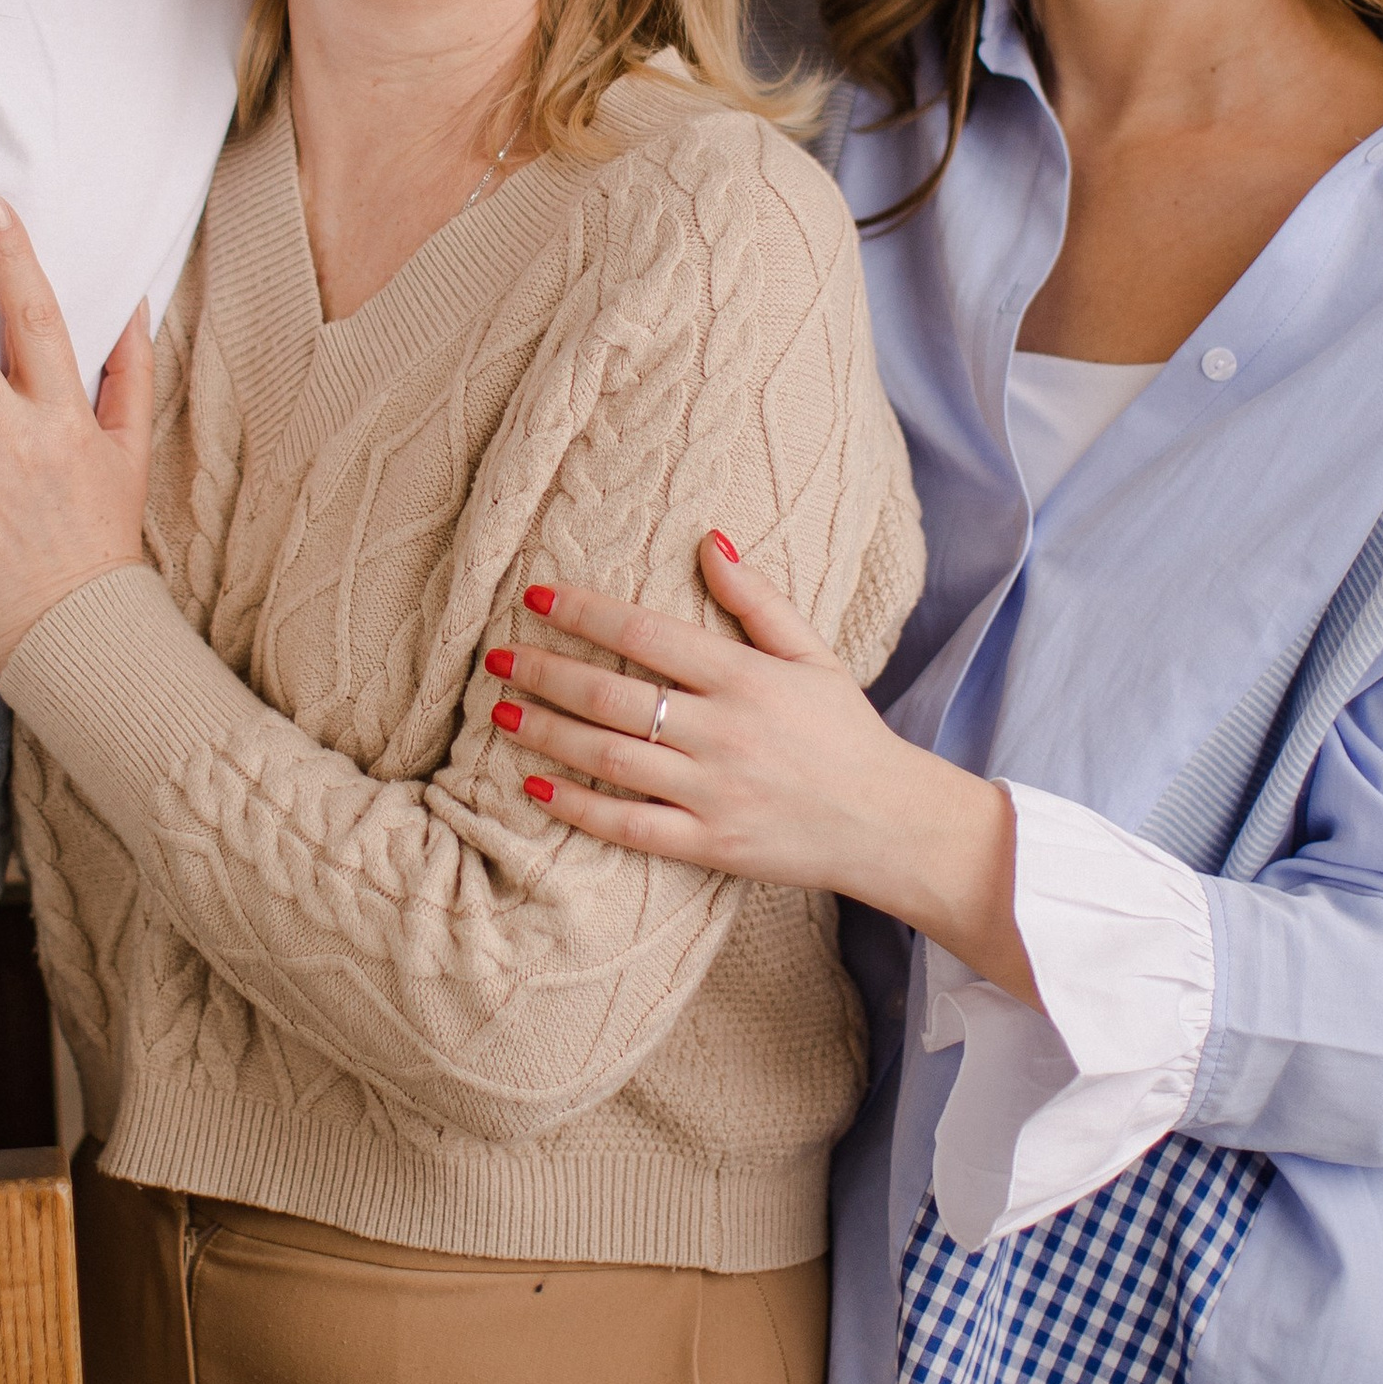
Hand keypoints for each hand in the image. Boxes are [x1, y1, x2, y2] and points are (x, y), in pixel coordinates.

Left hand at [503, 536, 1036, 999]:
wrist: (888, 824)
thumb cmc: (846, 732)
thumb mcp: (812, 655)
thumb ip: (757, 599)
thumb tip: (709, 539)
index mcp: (745, 679)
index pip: (646, 635)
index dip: (585, 612)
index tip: (535, 597)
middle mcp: (723, 733)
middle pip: (612, 696)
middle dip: (544, 672)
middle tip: (494, 656)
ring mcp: (713, 793)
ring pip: (608, 758)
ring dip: (546, 732)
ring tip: (499, 711)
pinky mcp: (709, 844)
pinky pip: (629, 825)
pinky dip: (578, 807)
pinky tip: (536, 786)